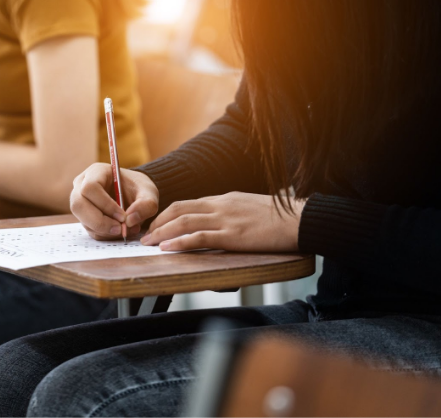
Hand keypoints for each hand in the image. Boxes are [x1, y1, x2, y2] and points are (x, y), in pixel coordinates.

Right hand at [70, 163, 158, 239]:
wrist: (134, 195)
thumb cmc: (138, 189)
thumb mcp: (149, 193)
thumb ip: (146, 204)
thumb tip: (129, 220)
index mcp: (96, 172)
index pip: (90, 187)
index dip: (105, 204)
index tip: (123, 216)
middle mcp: (82, 186)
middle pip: (79, 205)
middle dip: (100, 221)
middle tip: (120, 229)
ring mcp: (80, 202)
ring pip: (83, 220)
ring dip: (105, 230)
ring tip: (125, 229)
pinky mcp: (84, 217)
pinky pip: (90, 230)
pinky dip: (106, 235)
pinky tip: (120, 230)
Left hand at [141, 192, 304, 251]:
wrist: (301, 219)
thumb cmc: (280, 218)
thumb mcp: (250, 209)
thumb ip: (231, 214)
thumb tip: (219, 225)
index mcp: (224, 199)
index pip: (187, 204)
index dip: (167, 215)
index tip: (156, 225)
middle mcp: (221, 205)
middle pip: (179, 210)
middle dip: (158, 222)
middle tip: (145, 235)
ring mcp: (226, 219)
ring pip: (184, 222)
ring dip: (162, 233)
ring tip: (149, 243)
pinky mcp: (233, 235)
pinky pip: (200, 236)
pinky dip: (180, 241)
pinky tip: (168, 247)